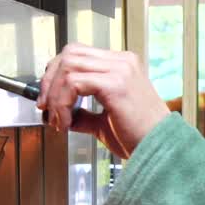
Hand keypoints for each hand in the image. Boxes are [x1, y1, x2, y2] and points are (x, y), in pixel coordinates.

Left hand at [36, 43, 170, 157]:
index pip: (78, 54)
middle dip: (49, 81)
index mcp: (121, 66)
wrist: (160, 150)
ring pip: (68, 66)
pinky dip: (62, 103)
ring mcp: (120, 69)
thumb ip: (83, 115)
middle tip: (44, 107)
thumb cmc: (139, 139)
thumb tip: (62, 114)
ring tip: (57, 120)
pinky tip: (65, 122)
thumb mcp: (104, 123)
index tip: (46, 99)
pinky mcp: (116, 83)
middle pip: (69, 53)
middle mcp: (121, 61)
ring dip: (54, 95)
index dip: (55, 74)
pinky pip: (73, 83)